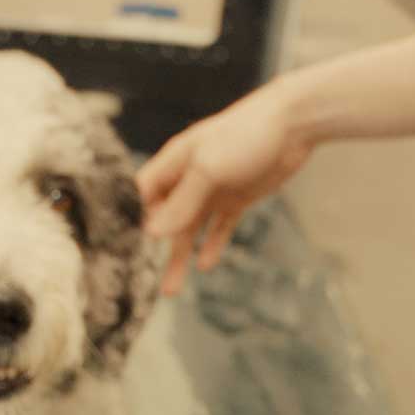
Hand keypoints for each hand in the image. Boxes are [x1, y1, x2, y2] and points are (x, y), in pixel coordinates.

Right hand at [135, 84, 313, 294]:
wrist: (293, 124)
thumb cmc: (245, 134)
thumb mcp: (208, 168)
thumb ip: (182, 201)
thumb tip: (153, 233)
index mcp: (174, 163)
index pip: (141, 194)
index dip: (131, 219)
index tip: (121, 249)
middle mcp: (189, 178)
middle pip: (164, 219)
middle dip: (154, 249)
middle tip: (145, 281)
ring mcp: (213, 189)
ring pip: (190, 229)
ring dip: (180, 256)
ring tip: (170, 290)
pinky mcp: (236, 198)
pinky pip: (219, 227)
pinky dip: (212, 245)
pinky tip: (205, 265)